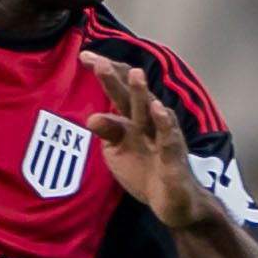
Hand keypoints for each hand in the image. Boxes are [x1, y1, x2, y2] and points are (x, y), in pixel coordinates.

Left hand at [84, 54, 208, 228]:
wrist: (173, 202)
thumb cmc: (145, 171)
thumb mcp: (118, 152)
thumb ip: (109, 132)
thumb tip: (91, 117)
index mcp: (132, 120)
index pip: (117, 92)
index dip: (104, 74)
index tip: (84, 55)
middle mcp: (147, 123)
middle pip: (129, 96)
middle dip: (115, 79)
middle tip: (98, 61)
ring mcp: (161, 136)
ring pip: (151, 111)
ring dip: (143, 93)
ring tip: (135, 73)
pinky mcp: (174, 155)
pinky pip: (169, 137)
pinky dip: (164, 123)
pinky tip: (158, 109)